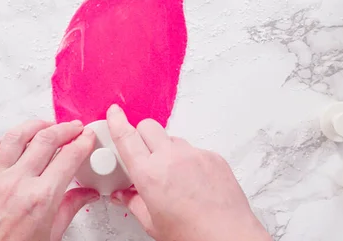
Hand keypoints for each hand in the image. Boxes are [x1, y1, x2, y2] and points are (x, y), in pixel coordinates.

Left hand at [0, 120, 97, 240]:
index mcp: (42, 198)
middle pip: (46, 139)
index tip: (88, 137)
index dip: (83, 142)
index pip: (69, 157)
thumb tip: (88, 193)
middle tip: (74, 128)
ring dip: (35, 125)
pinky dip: (1, 139)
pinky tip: (13, 141)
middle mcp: (18, 184)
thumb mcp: (53, 233)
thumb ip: (71, 207)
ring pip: (15, 137)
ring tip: (47, 126)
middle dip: (65, 128)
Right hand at [106, 105, 271, 240]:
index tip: (114, 113)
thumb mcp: (153, 223)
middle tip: (143, 153)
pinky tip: (193, 181)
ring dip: (167, 149)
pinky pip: (194, 150)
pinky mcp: (213, 156)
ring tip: (172, 175)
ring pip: (173, 138)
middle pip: (149, 127)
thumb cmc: (193, 234)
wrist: (228, 237)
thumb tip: (124, 195)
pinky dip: (189, 160)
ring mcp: (194, 154)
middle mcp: (171, 158)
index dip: (117, 121)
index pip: (127, 138)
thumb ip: (134, 203)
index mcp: (149, 174)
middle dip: (142, 135)